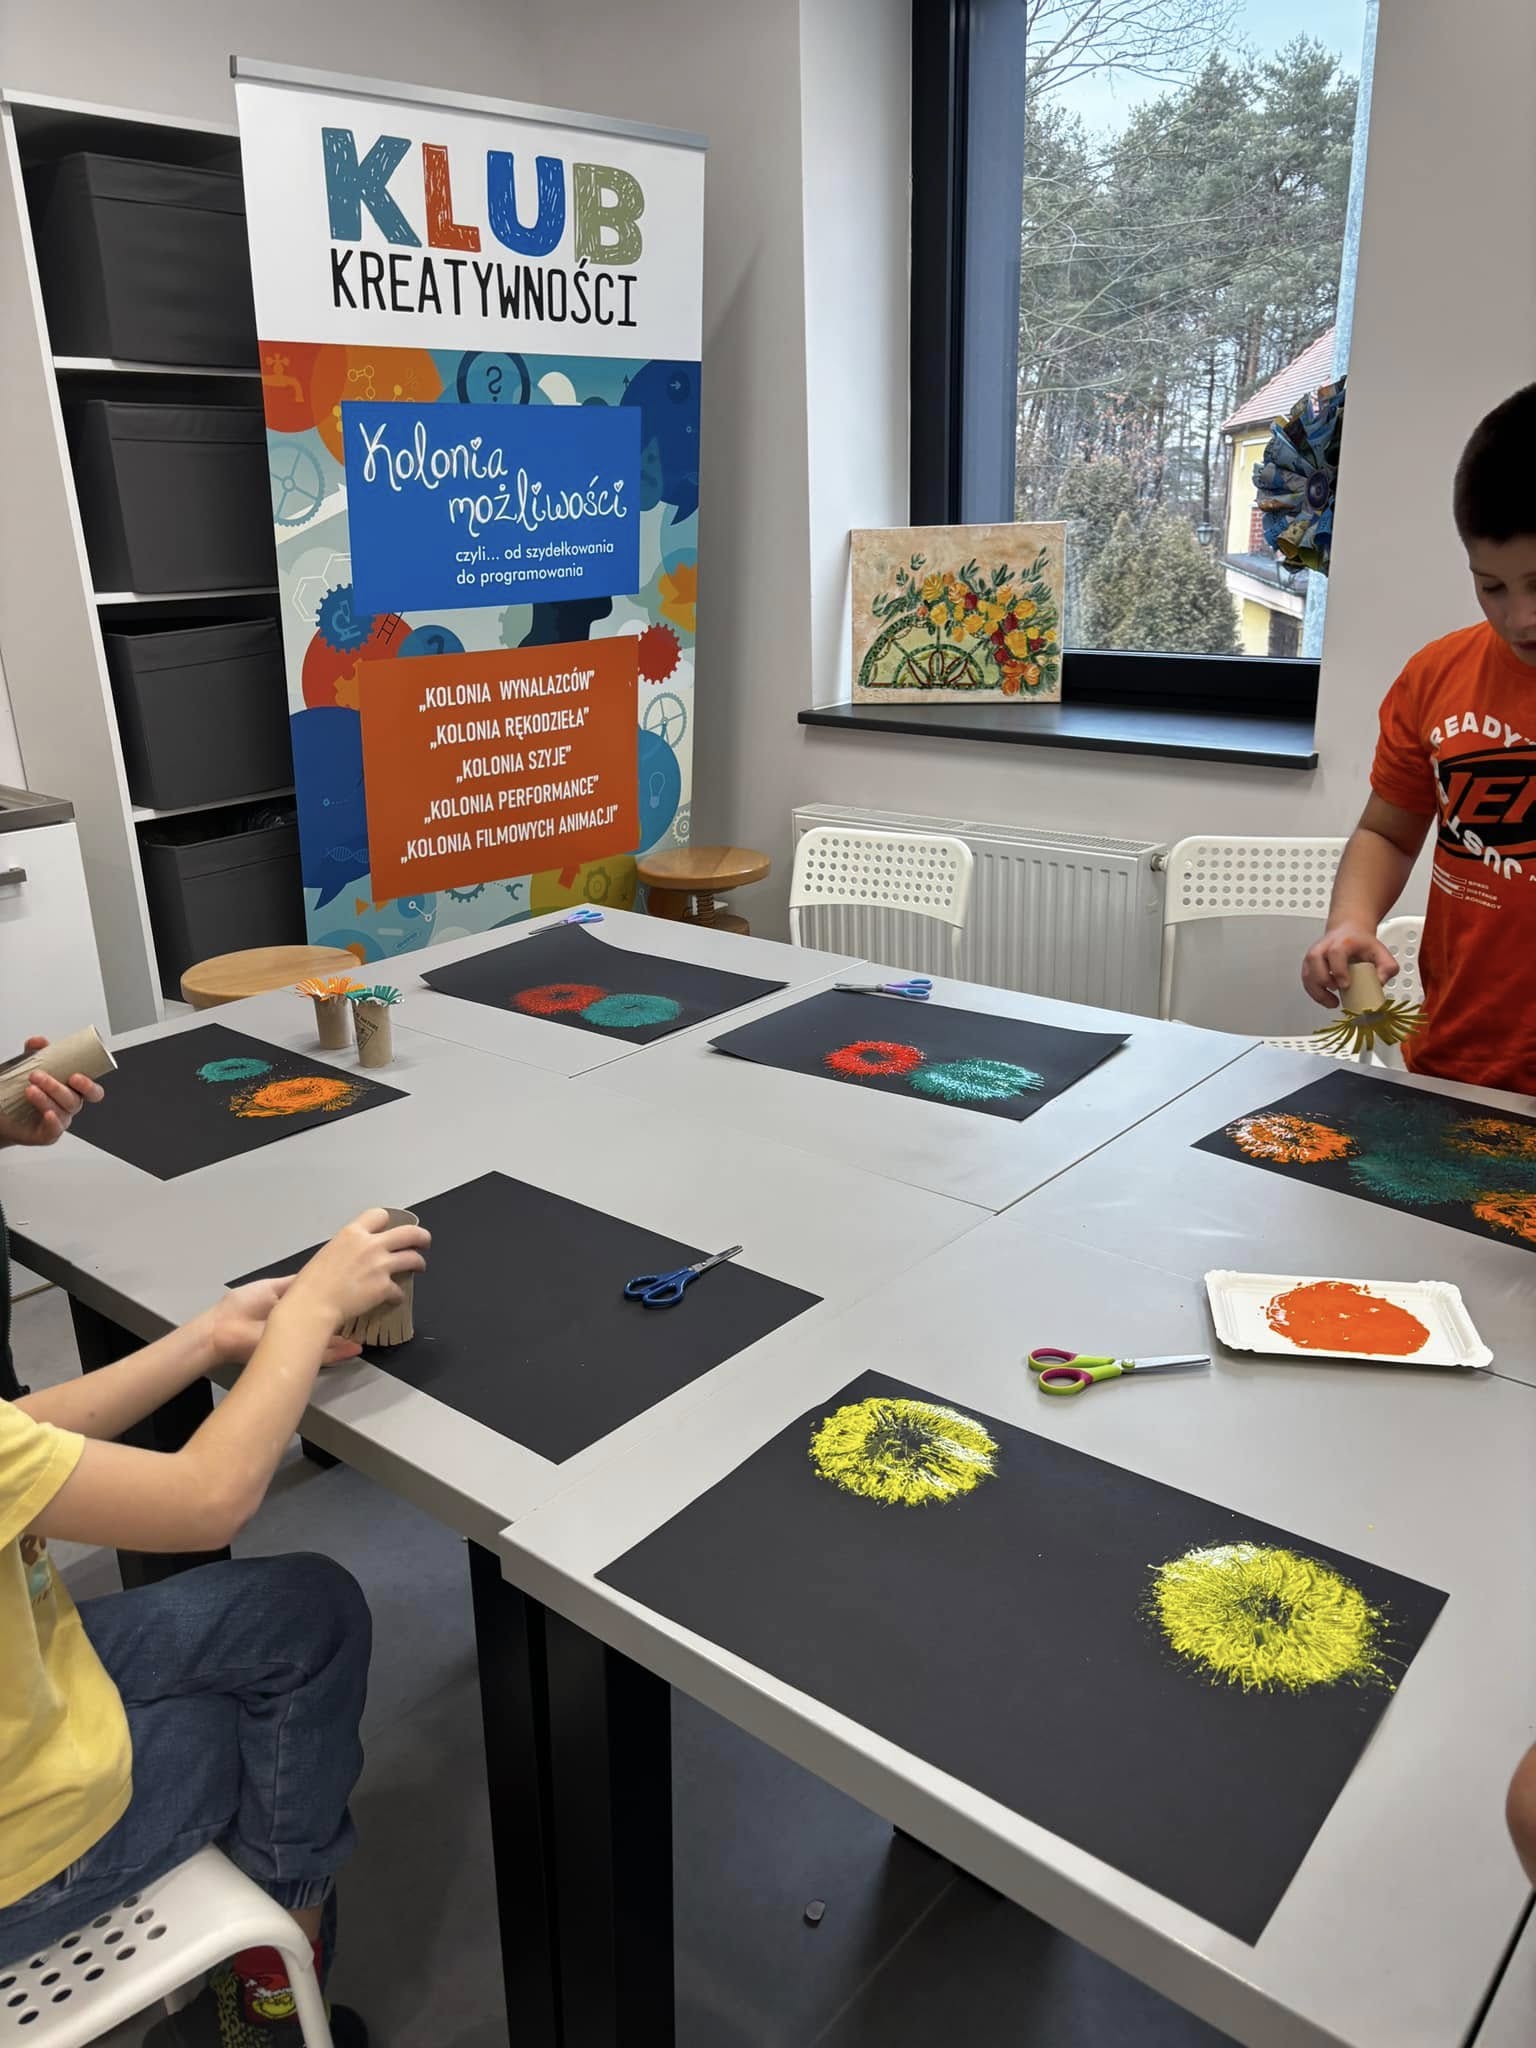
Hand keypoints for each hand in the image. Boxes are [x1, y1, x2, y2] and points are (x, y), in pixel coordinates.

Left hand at [0, 1037, 105, 1146]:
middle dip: (56, 1087)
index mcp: (71, 1091)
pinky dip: (52, 1121)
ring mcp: (59, 1121)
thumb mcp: (26, 1067)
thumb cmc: (18, 1092)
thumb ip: (33, 1053)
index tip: (75, 1076)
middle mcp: (67, 1106)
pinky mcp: (47, 1134)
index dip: (88, 1085)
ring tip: (29, 1089)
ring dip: (45, 1099)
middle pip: (74, 1100)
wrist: (1, 1113)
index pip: (92, 1091)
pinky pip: (54, 1130)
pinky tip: (45, 1113)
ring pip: (61, 1112)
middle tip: (37, 1076)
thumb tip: (39, 1041)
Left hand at [200, 1277, 363, 1369]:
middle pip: (327, 1320)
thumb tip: (312, 1273)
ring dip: (346, 1339)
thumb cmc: (241, 1306)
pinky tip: (356, 1349)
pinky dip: (338, 1353)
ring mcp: (297, 1339)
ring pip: (327, 1339)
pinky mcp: (294, 1353)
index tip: (356, 1286)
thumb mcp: (271, 1288)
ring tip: (366, 1334)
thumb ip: (294, 1284)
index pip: (320, 1298)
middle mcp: (298, 1322)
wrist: (222, 1331)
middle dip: (346, 1316)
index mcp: (292, 1303)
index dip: (337, 1293)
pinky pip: (320, 1355)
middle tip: (371, 1308)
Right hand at [284, 1209, 429, 1328]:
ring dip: (418, 1263)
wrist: (313, 1304)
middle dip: (420, 1236)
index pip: (379, 1215)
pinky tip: (394, 1299)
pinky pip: (399, 1290)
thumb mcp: (327, 1253)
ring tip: (419, 1266)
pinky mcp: (384, 1287)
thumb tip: (352, 1257)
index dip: (387, 1222)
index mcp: (352, 1234)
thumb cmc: (311, 1284)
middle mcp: (370, 1245)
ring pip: (413, 1258)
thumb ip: (347, 1250)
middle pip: (408, 1233)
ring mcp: (380, 1266)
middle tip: (423, 1242)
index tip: (390, 1229)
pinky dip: (397, 1296)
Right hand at [1301, 926, 1399, 1008]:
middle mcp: (1325, 945)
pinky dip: (1313, 992)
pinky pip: (1306, 979)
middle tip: (1336, 991)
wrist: (1348, 931)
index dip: (1338, 970)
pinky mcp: (1309, 964)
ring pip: (1307, 971)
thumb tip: (1379, 983)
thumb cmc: (1361, 943)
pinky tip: (1325, 999)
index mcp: (1343, 941)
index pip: (1336, 953)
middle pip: (1315, 960)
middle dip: (1323, 980)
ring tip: (1331, 1001)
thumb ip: (1387, 968)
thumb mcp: (1381, 952)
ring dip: (1316, 990)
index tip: (1345, 985)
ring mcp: (1314, 954)